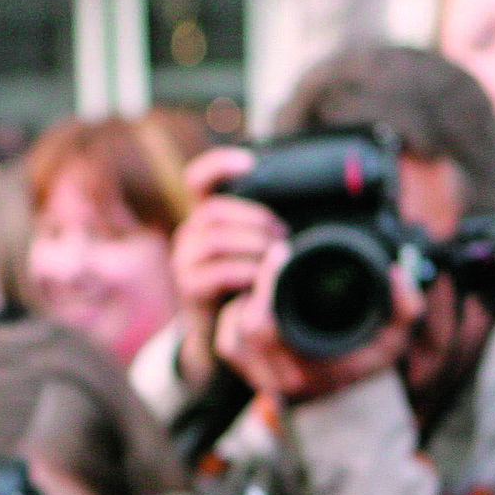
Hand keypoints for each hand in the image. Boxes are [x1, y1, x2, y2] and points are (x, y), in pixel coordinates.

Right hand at [170, 147, 284, 388]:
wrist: (220, 330)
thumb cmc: (246, 282)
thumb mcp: (255, 249)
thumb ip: (269, 227)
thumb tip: (309, 211)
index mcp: (206, 217)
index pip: (199, 180)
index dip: (219, 166)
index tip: (249, 164)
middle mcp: (190, 234)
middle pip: (213, 210)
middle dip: (253, 218)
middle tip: (282, 234)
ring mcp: (186, 261)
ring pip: (214, 238)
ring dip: (250, 244)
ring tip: (273, 257)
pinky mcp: (190, 288)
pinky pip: (215, 272)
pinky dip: (243, 272)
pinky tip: (259, 278)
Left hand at [212, 239, 424, 404]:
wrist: (344, 401)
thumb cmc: (365, 362)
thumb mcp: (393, 338)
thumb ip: (404, 307)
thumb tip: (395, 273)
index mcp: (303, 371)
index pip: (263, 326)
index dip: (268, 284)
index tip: (283, 250)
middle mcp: (273, 378)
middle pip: (240, 325)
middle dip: (255, 285)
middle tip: (275, 254)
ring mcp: (255, 375)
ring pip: (228, 330)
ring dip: (245, 299)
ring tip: (269, 277)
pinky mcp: (243, 367)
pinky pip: (224, 335)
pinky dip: (236, 312)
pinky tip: (258, 297)